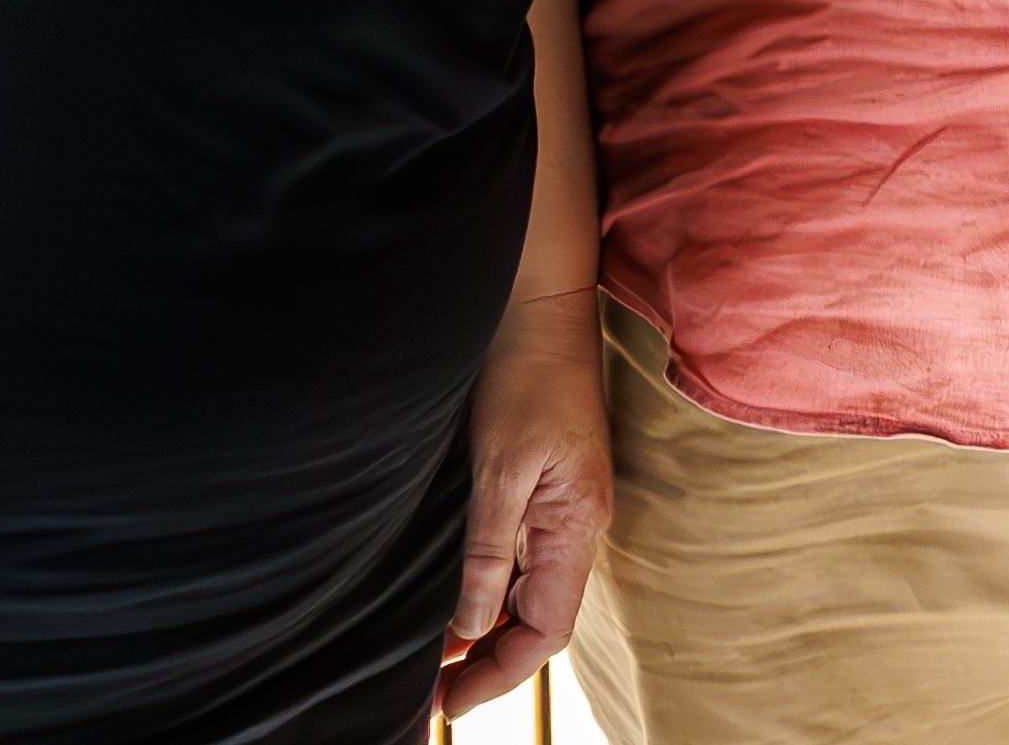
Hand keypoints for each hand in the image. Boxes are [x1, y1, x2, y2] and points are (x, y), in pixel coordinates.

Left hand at [432, 288, 610, 712]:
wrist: (541, 306)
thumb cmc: (525, 376)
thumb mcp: (501, 467)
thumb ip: (489, 550)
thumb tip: (467, 627)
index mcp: (577, 525)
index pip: (547, 630)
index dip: (498, 673)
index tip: (446, 702)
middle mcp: (577, 526)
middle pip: (540, 622)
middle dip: (488, 665)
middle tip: (430, 695)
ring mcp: (564, 508)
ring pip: (530, 596)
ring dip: (486, 633)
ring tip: (433, 661)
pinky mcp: (547, 489)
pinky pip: (523, 563)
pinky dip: (489, 594)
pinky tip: (454, 601)